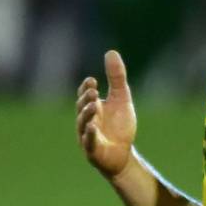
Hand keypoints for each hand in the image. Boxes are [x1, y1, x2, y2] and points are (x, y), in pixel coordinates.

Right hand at [77, 50, 136, 177]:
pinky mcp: (93, 151)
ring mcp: (87, 136)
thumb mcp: (121, 98)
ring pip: (83, 124)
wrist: (123, 154)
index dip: (86, 88)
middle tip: (94, 91)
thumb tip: (111, 52)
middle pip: (82, 108)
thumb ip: (116, 77)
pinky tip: (92, 127)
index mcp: (92, 107)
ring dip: (87, 114)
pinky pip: (89, 142)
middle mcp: (86, 120)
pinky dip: (89, 135)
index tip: (92, 80)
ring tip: (95, 105)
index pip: (85, 95)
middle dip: (86, 99)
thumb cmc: (119, 126)